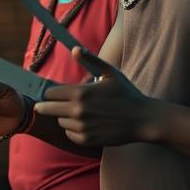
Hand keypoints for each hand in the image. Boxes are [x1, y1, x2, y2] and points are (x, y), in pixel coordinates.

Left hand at [33, 48, 153, 146]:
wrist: (143, 119)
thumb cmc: (126, 94)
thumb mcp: (110, 73)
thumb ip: (90, 60)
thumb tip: (74, 49)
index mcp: (80, 93)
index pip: (49, 94)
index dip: (51, 93)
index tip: (57, 93)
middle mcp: (78, 111)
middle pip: (46, 109)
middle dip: (49, 105)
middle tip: (55, 104)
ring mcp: (81, 127)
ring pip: (59, 121)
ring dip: (65, 117)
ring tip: (81, 113)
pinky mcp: (86, 139)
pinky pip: (69, 133)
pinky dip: (74, 130)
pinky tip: (86, 124)